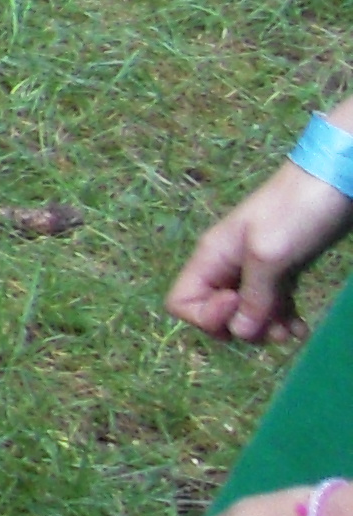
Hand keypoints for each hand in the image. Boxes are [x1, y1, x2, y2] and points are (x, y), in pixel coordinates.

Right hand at [169, 156, 352, 342]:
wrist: (334, 183)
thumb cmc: (295, 211)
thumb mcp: (270, 254)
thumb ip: (254, 295)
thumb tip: (240, 332)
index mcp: (212, 256)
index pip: (182, 301)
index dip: (206, 316)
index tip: (238, 304)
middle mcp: (227, 266)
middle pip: (214, 313)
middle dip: (241, 328)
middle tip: (273, 327)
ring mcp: (254, 269)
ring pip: (245, 314)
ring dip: (266, 329)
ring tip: (292, 330)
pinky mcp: (280, 271)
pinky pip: (271, 306)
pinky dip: (283, 320)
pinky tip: (301, 326)